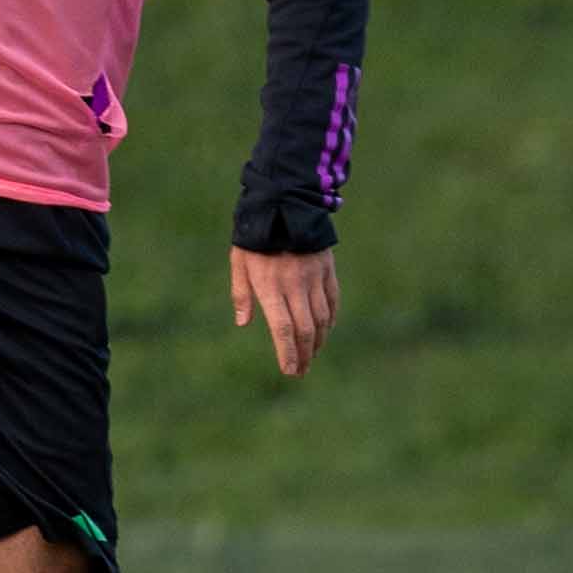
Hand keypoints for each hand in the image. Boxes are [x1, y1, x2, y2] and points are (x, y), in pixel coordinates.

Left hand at [229, 247, 338, 377]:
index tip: (290, 370)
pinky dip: (331, 318)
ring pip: (322, 318)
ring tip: (313, 354)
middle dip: (304, 354)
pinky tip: (326, 329)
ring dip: (318, 341)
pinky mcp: (326, 268)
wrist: (283, 202)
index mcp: (270, 286)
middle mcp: (294, 285)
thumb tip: (243, 323)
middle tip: (301, 371)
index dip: (288, 352)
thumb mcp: (239, 262)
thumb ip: (241, 293)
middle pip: (305, 329)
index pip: (282, 328)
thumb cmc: (255, 236)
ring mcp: (313, 277)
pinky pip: (332, 300)